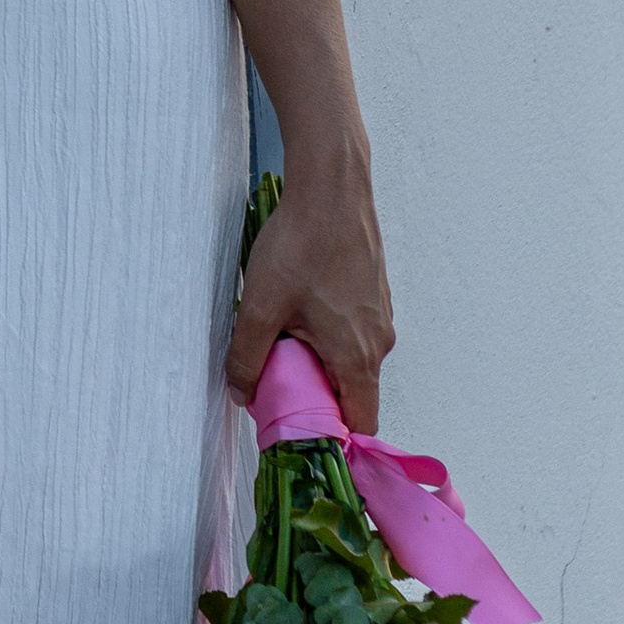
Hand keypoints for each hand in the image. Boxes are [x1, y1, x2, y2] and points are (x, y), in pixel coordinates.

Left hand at [225, 142, 394, 432]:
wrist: (330, 185)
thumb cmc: (300, 245)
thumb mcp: (260, 307)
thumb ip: (247, 358)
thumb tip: (242, 394)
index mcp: (359, 357)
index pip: (359, 424)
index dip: (331, 438)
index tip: (299, 435)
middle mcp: (380, 341)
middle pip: (351, 392)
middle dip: (315, 395)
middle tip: (275, 382)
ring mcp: (380, 314)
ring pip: (349, 358)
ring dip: (317, 360)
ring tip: (281, 338)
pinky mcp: (373, 291)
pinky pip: (352, 330)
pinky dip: (326, 334)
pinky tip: (297, 309)